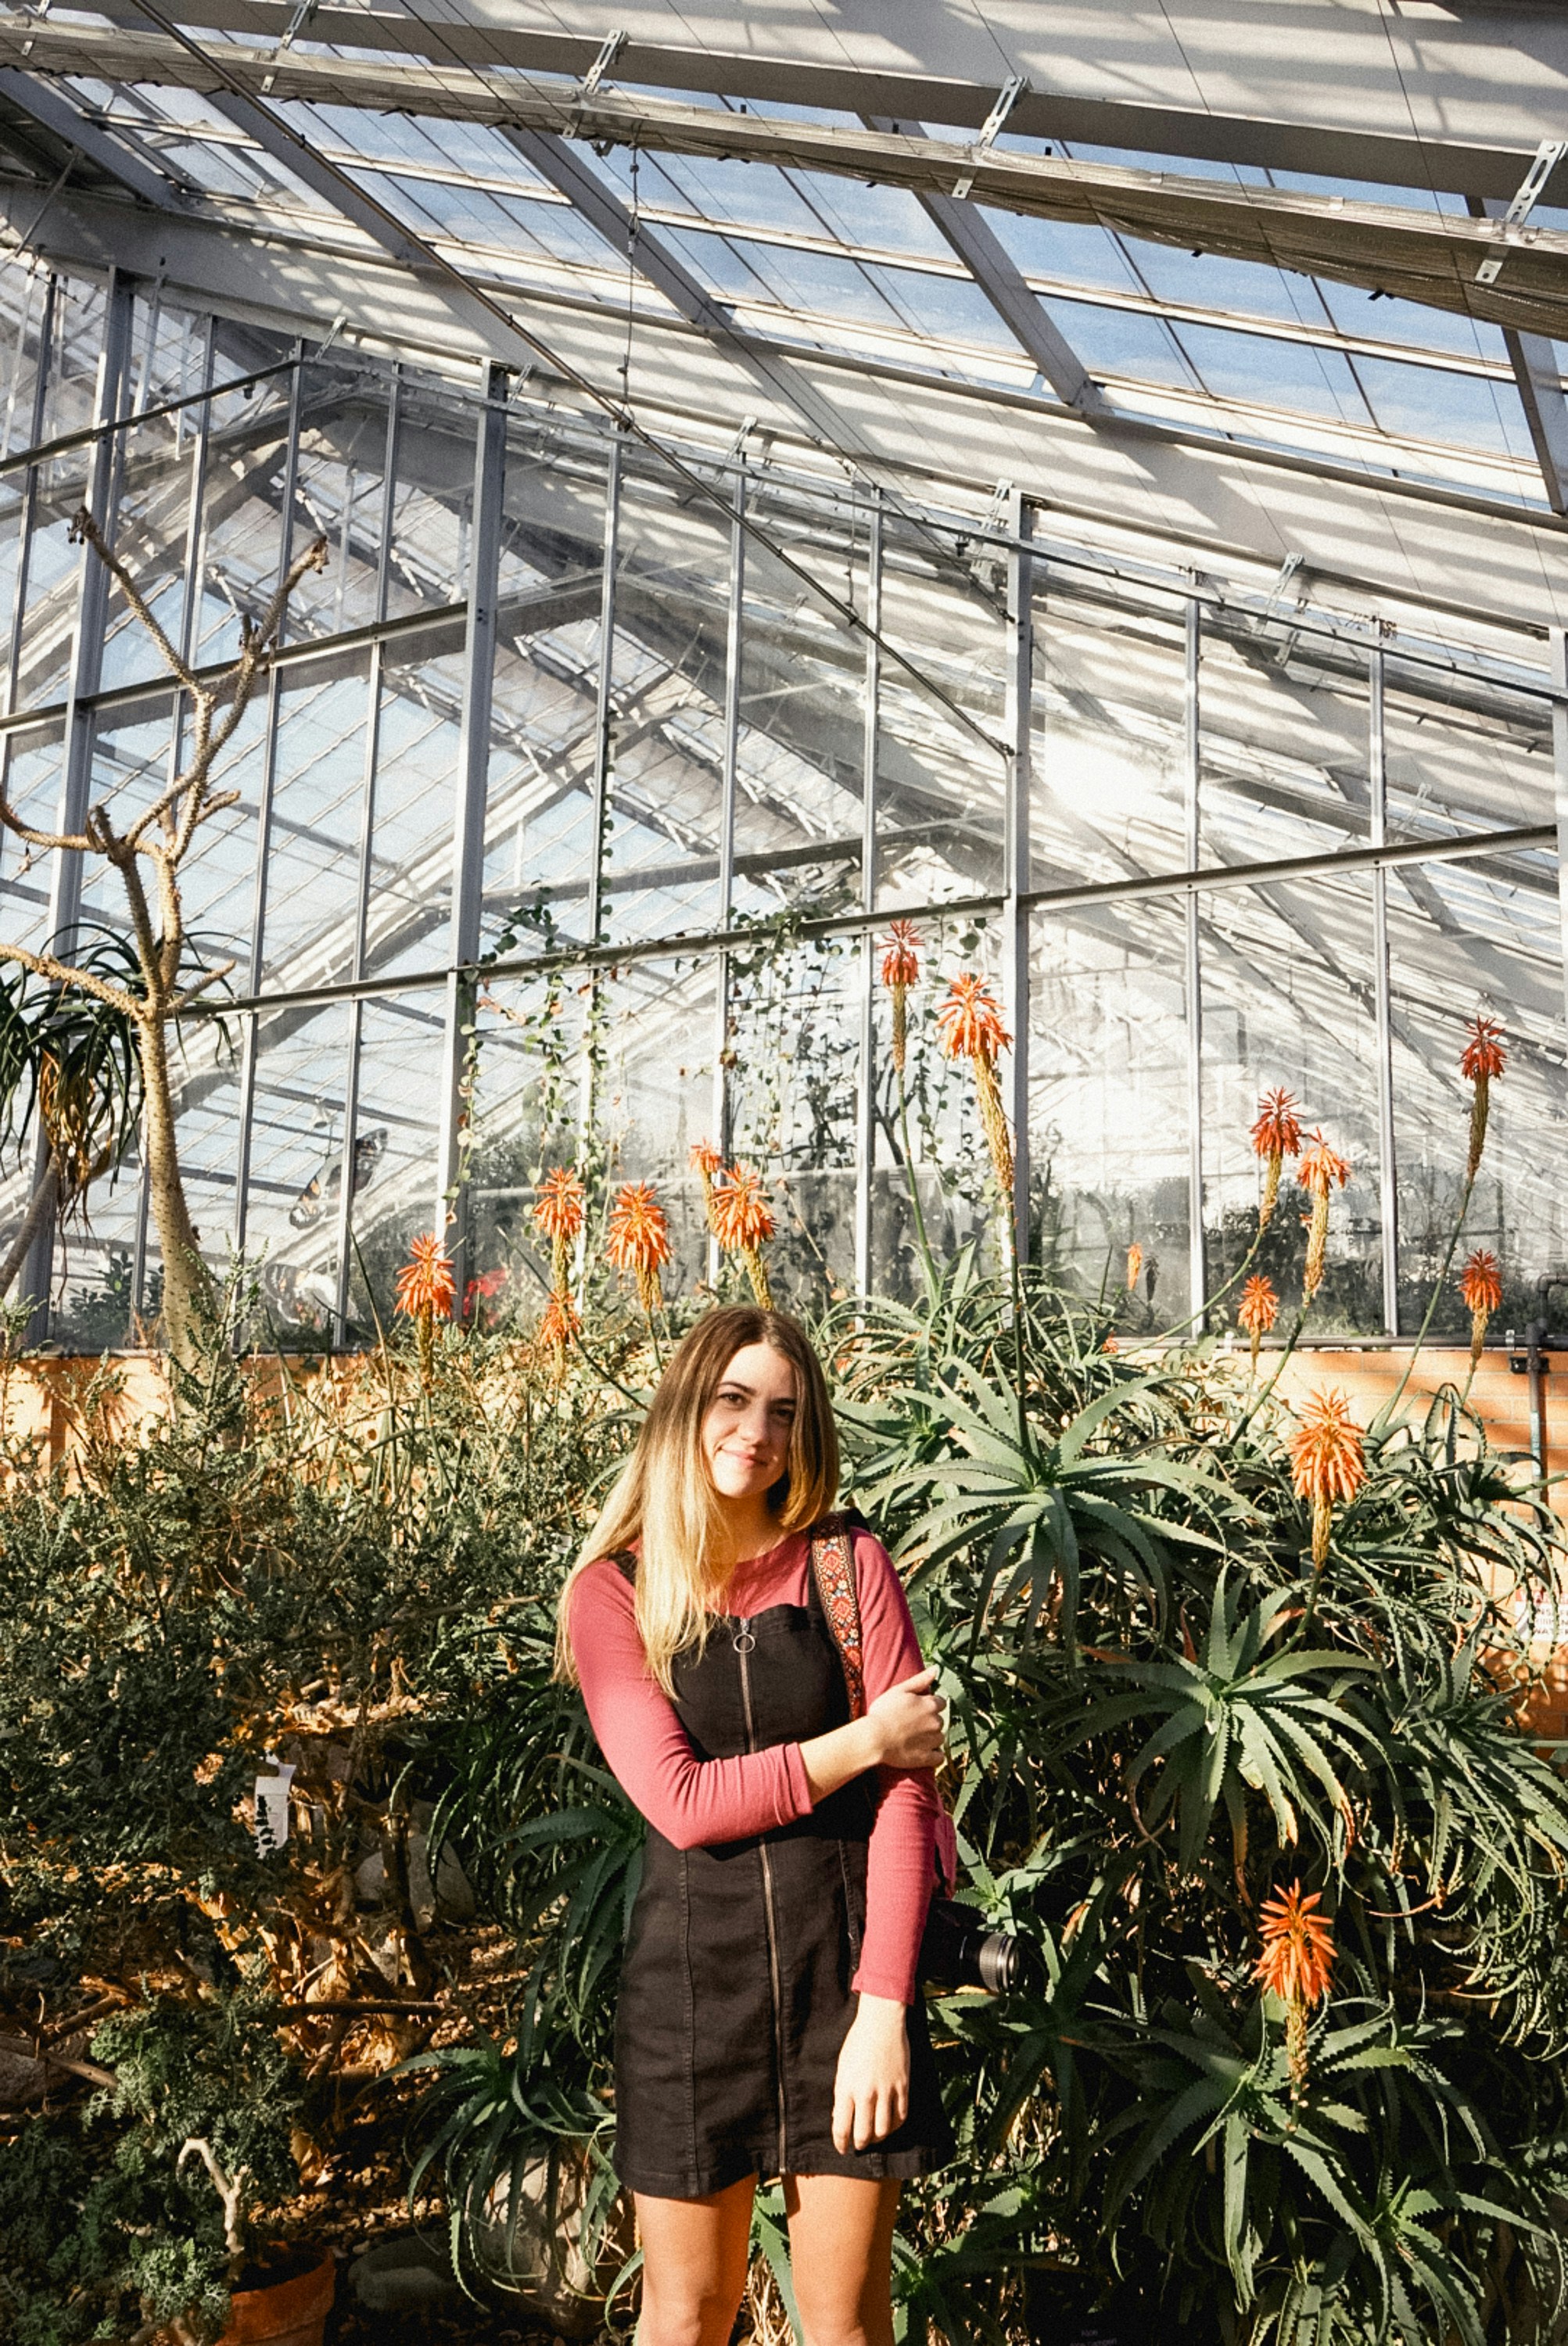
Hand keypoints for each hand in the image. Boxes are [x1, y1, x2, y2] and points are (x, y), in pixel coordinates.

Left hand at [832, 1995, 909, 2151]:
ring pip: (884, 2131)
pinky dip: (895, 2125)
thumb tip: (840, 2119)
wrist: (881, 2023)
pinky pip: (901, 2117)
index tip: (842, 2149)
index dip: (841, 2144)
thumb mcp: (842, 2069)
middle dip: (860, 2144)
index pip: (842, 2128)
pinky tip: (890, 2124)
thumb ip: (841, 2095)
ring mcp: (886, 2091)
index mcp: (846, 2088)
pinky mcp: (903, 2086)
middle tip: (859, 2144)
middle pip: (864, 2135)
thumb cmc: (857, 2044)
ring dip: (878, 2138)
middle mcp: (866, 2093)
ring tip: (874, 2136)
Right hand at [866, 1666, 945, 1769]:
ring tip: (912, 1739)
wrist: (874, 1738)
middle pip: (939, 1720)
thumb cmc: (883, 1712)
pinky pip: (939, 1757)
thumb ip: (920, 1680)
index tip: (916, 1711)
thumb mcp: (899, 1690)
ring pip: (939, 1738)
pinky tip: (920, 1752)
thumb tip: (937, 1669)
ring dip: (931, 1739)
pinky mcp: (928, 1758)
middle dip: (929, 1722)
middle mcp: (936, 1722)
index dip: (929, 1706)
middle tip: (910, 1725)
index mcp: (930, 1704)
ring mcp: (933, 1741)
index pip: (941, 1703)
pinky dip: (933, 1755)